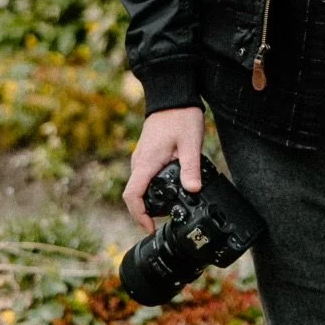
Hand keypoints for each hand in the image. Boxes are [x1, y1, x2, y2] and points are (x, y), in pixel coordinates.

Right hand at [123, 106, 204, 230]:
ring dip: (149, 201)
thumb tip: (193, 190)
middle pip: (134, 195)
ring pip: (139, 186)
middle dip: (145, 212)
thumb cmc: (180, 116)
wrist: (172, 96)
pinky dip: (152, 189)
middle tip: (164, 223)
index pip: (132, 196)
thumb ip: (191, 168)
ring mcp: (141, 158)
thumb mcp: (190, 143)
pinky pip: (144, 178)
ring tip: (170, 210)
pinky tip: (170, 191)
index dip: (139, 216)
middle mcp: (139, 162)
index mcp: (147, 163)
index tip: (151, 228)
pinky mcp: (147, 155)